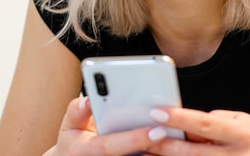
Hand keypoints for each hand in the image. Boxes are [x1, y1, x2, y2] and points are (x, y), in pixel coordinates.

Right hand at [44, 97, 168, 155]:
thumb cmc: (74, 142)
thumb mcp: (69, 125)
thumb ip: (77, 111)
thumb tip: (88, 100)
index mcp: (88, 151)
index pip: (112, 147)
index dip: (135, 139)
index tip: (157, 130)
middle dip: (155, 146)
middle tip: (176, 132)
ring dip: (161, 152)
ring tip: (180, 139)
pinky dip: (157, 153)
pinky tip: (174, 143)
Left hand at [144, 107, 249, 155]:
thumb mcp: (238, 121)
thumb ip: (211, 122)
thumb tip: (179, 126)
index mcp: (241, 134)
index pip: (205, 125)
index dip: (179, 119)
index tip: (156, 112)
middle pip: (193, 153)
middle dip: (164, 145)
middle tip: (140, 135)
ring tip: (142, 151)